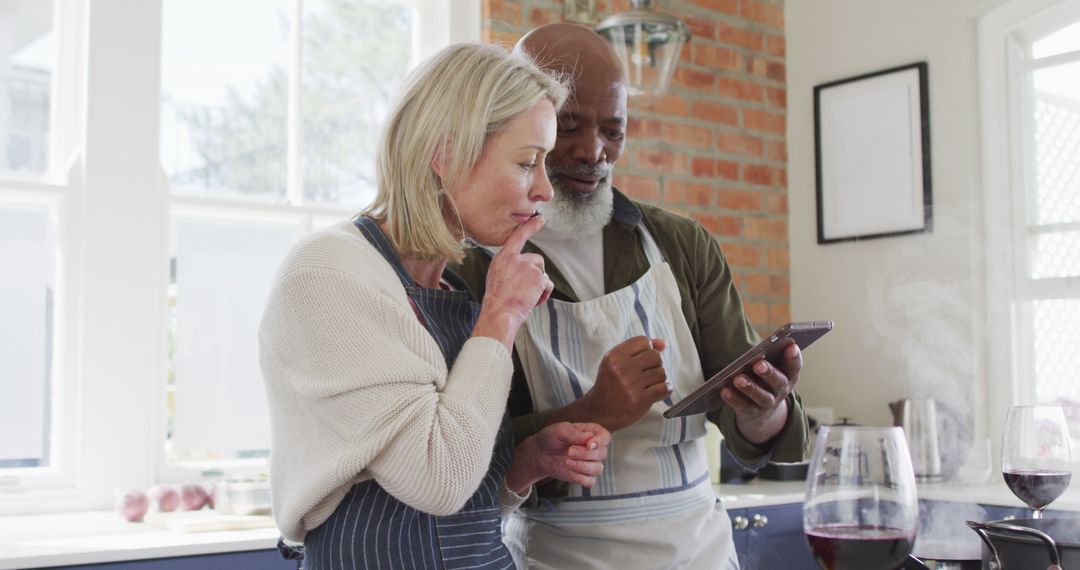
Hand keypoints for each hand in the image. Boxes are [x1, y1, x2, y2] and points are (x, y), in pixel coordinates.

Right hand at [473, 215, 553, 348]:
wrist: (499, 314)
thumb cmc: (497, 302)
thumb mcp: (496, 277)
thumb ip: (509, 268)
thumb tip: (524, 268)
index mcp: (502, 258)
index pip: (517, 237)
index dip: (530, 227)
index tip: (540, 219)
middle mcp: (515, 259)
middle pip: (536, 260)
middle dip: (535, 275)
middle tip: (522, 291)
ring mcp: (527, 266)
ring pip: (542, 273)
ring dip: (538, 286)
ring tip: (525, 297)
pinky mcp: (538, 277)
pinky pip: (547, 284)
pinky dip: (543, 295)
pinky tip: (531, 301)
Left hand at [505, 422, 609, 494]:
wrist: (540, 453)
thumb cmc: (551, 438)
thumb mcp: (560, 430)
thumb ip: (574, 433)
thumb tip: (589, 438)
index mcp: (591, 433)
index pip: (605, 436)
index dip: (600, 441)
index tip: (588, 444)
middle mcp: (594, 449)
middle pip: (602, 454)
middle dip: (585, 454)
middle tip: (569, 451)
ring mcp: (589, 463)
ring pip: (598, 469)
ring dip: (582, 466)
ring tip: (567, 461)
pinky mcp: (583, 476)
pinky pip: (590, 481)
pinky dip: (580, 477)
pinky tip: (569, 470)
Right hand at [573, 336, 669, 431]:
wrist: (599, 412)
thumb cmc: (610, 386)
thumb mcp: (616, 363)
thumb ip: (638, 350)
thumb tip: (663, 343)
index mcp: (614, 356)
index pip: (643, 341)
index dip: (646, 350)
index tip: (641, 361)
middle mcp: (621, 368)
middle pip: (655, 356)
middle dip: (655, 365)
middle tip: (646, 375)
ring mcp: (631, 384)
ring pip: (661, 372)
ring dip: (659, 379)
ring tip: (648, 385)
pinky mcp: (640, 400)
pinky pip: (664, 388)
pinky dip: (665, 390)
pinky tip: (657, 393)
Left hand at [722, 342, 801, 444]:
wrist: (762, 412)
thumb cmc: (765, 380)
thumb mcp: (772, 369)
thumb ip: (770, 357)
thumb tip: (761, 344)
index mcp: (789, 376)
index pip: (795, 366)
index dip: (794, 357)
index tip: (791, 346)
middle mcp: (781, 391)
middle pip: (779, 382)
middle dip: (769, 373)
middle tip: (758, 364)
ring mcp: (768, 404)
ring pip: (762, 397)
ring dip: (750, 388)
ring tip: (738, 378)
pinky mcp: (753, 413)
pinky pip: (744, 407)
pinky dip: (734, 399)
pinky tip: (724, 390)